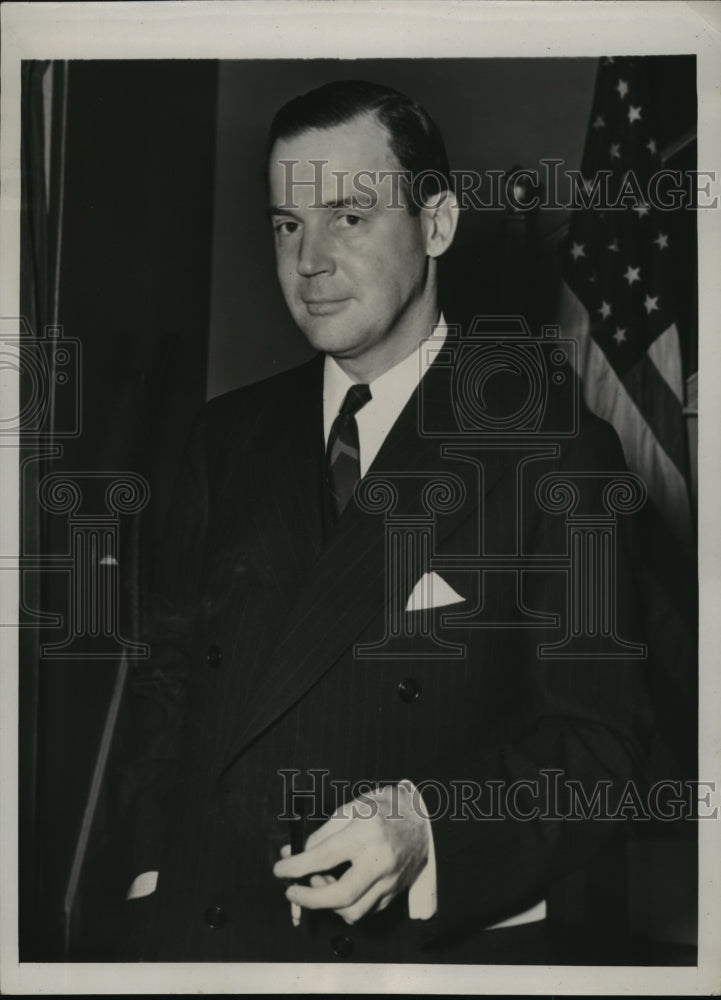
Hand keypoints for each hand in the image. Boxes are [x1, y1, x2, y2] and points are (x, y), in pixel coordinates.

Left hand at [272, 782, 429, 924]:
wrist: (427, 818)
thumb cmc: (387, 807)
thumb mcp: (353, 807)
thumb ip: (324, 832)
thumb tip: (296, 853)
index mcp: (366, 833)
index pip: (324, 856)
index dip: (296, 866)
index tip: (280, 869)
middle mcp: (380, 860)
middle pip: (340, 895)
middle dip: (309, 899)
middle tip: (292, 892)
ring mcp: (390, 880)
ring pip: (353, 912)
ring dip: (328, 905)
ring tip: (320, 885)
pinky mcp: (395, 892)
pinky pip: (367, 911)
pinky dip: (347, 906)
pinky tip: (339, 888)